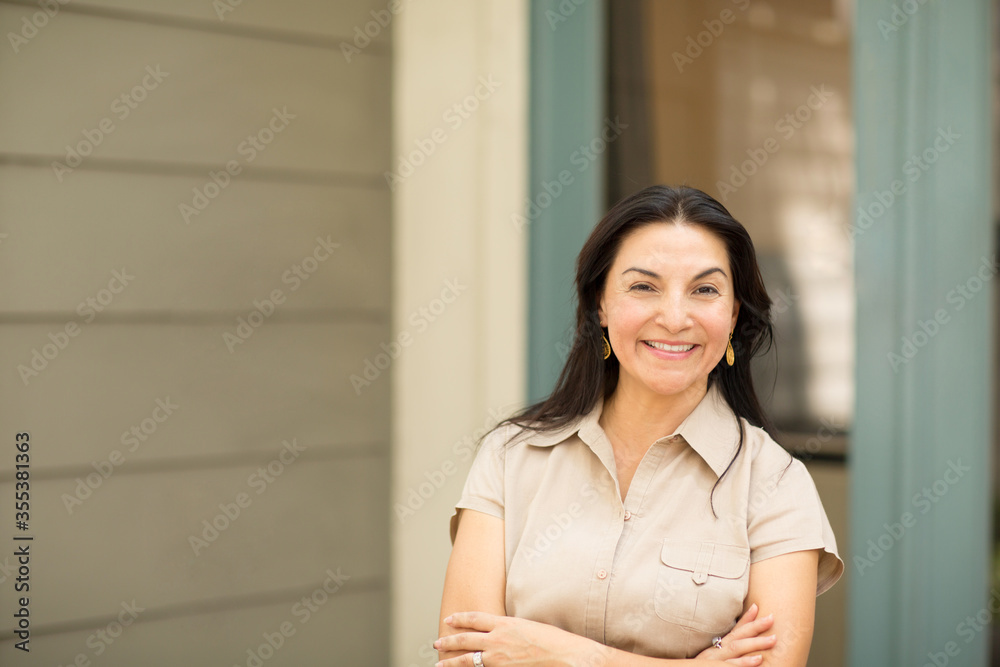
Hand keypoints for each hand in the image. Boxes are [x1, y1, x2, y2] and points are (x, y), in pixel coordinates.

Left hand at [434, 611, 603, 666]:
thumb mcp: (528, 626)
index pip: (475, 618)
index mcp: (504, 623)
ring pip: (467, 660)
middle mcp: (497, 639)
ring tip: (439, 663)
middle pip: (465, 639)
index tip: (449, 619)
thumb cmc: (553, 640)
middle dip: (449, 641)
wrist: (566, 656)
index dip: (460, 618)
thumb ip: (510, 629)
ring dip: (451, 662)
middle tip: (437, 642)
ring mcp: (498, 658)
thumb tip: (499, 631)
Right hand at [695, 604, 775, 665]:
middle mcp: (716, 651)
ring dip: (755, 644)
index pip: (733, 630)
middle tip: (772, 618)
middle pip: (738, 636)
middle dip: (755, 627)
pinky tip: (758, 661)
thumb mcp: (710, 657)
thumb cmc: (701, 666)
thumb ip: (724, 648)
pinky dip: (744, 663)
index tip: (757, 607)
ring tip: (772, 639)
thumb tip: (738, 640)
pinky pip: (731, 665)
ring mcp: (717, 660)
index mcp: (716, 647)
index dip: (746, 619)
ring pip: (736, 649)